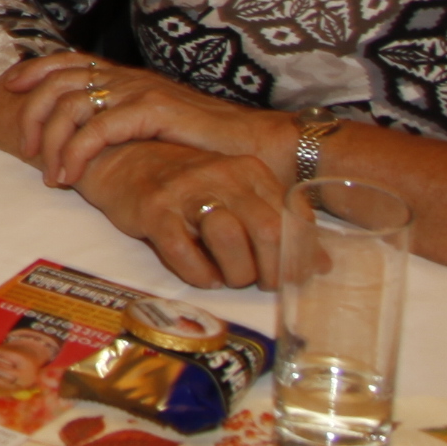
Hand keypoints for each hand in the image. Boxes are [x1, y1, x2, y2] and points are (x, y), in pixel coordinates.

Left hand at [0, 53, 287, 188]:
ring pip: (71, 105)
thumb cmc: (210, 146)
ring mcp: (141, 92)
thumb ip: (126, 127)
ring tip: (50, 174)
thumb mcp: (159, 131)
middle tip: (25, 148)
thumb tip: (89, 142)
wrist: (260, 147)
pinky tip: (70, 176)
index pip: (68, 60)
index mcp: (128, 78)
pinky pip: (97, 128)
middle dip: (32, 112)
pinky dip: (75, 152)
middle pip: (59, 81)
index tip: (9, 87)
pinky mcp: (154, 111)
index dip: (34, 70)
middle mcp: (130, 79)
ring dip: (51, 141)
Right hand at [81, 139, 286, 289]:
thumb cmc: (190, 187)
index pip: (291, 219)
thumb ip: (277, 224)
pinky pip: (184, 250)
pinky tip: (202, 276)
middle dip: (269, 270)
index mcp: (249, 171)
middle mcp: (222, 176)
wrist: (125, 163)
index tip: (288, 275)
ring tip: (228, 278)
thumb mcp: (238, 196)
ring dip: (235, 272)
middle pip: (267, 231)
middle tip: (258, 282)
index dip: (295, 256)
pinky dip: (198, 273)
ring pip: (229, 238)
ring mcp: (187, 191)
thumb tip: (321, 264)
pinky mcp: (155, 210)